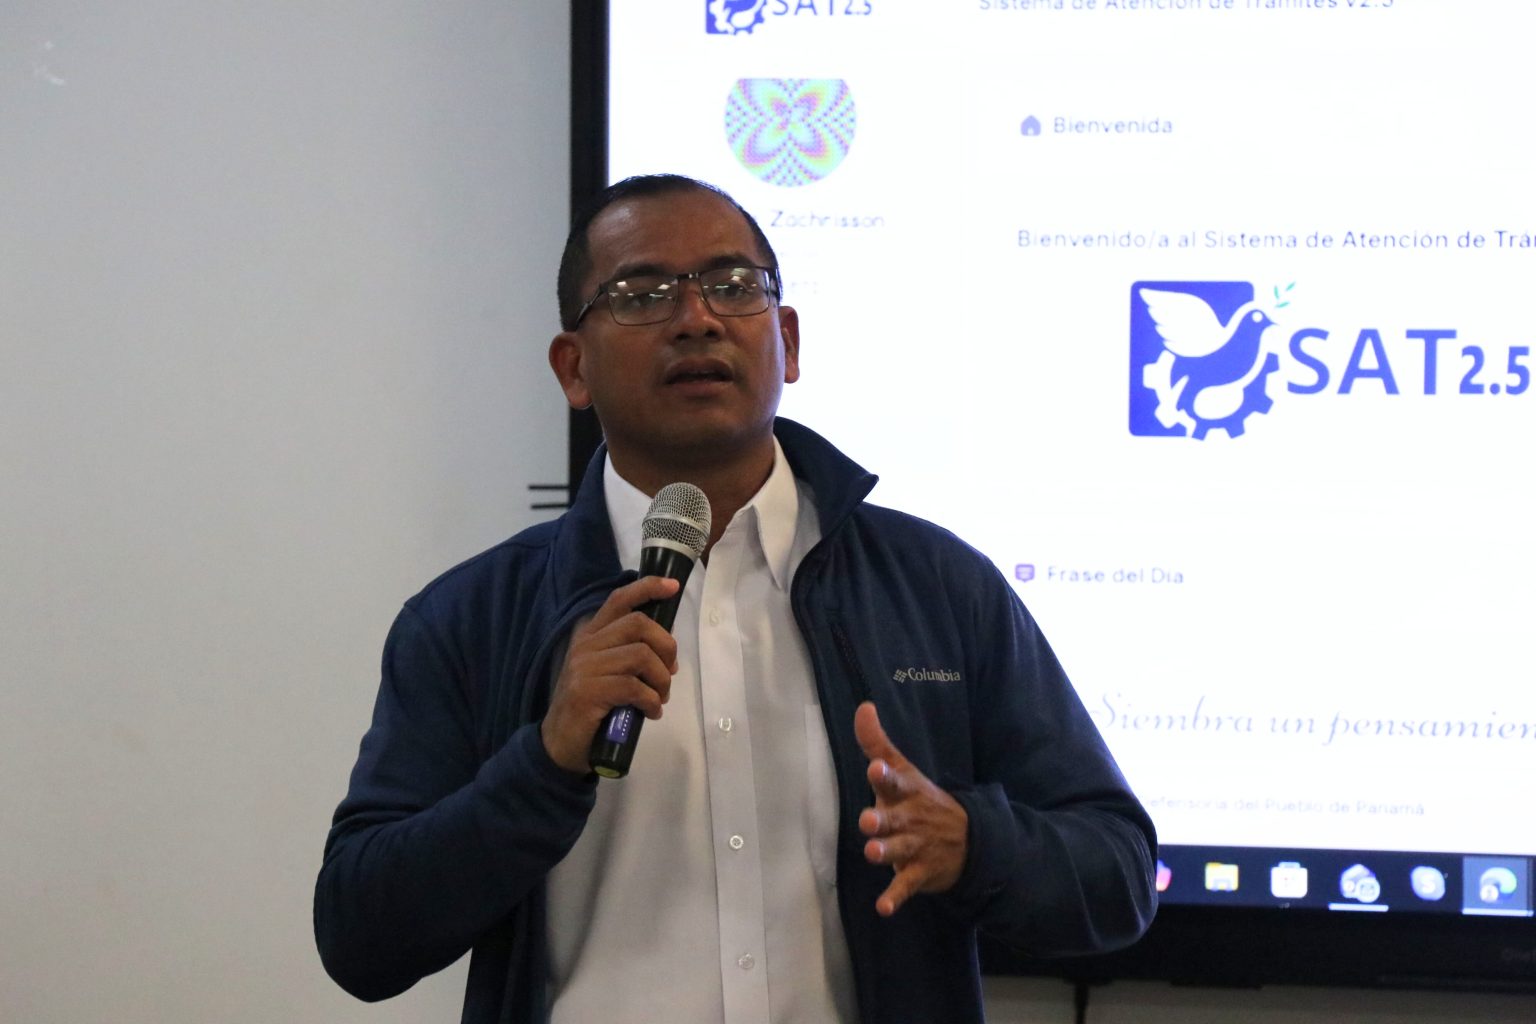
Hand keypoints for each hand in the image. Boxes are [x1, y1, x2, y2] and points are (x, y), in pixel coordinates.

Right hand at [540, 576, 680, 774]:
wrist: (559, 744)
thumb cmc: (590, 707)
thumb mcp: (608, 673)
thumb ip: (630, 654)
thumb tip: (668, 648)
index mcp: (591, 635)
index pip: (619, 600)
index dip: (647, 588)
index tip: (672, 587)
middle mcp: (586, 645)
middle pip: (638, 624)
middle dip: (666, 647)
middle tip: (670, 673)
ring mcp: (585, 667)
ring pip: (641, 655)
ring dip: (661, 679)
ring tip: (660, 698)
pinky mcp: (588, 692)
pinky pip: (634, 687)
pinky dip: (652, 701)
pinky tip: (651, 713)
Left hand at [855, 701, 968, 916]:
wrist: (968, 840)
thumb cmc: (920, 800)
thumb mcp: (903, 770)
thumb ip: (877, 742)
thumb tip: (862, 706)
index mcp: (906, 792)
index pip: (894, 780)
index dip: (884, 775)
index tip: (875, 767)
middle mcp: (911, 818)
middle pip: (894, 819)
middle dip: (881, 819)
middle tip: (868, 820)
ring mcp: (917, 847)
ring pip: (899, 850)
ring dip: (886, 853)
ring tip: (872, 854)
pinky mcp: (919, 873)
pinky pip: (906, 886)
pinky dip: (896, 898)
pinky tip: (884, 908)